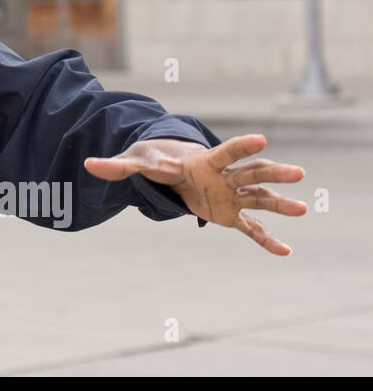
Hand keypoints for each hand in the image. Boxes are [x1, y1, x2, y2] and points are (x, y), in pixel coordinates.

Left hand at [83, 134, 305, 255]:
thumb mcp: (137, 162)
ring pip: (258, 198)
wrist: (172, 169)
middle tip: (298, 172)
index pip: (225, 152)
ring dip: (278, 204)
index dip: (240, 146)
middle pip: (251, 173)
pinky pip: (250, 228)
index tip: (261, 139)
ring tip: (302, 209)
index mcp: (204, 162)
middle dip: (272, 172)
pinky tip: (284, 251)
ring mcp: (230, 195)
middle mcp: (223, 177)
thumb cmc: (155, 161)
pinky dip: (265, 239)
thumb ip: (117, 166)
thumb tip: (88, 164)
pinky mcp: (228, 214)